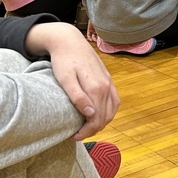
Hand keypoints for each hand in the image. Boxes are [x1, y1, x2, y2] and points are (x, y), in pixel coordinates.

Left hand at [24, 23, 119, 138]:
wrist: (69, 40)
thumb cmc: (63, 60)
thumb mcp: (65, 79)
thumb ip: (78, 97)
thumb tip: (90, 114)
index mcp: (96, 87)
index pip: (96, 119)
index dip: (86, 132)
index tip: (73, 136)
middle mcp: (106, 86)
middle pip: (105, 116)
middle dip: (93, 130)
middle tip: (77, 135)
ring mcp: (109, 82)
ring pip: (112, 110)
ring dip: (102, 122)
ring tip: (87, 128)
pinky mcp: (108, 78)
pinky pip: (114, 100)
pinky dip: (109, 111)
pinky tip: (100, 114)